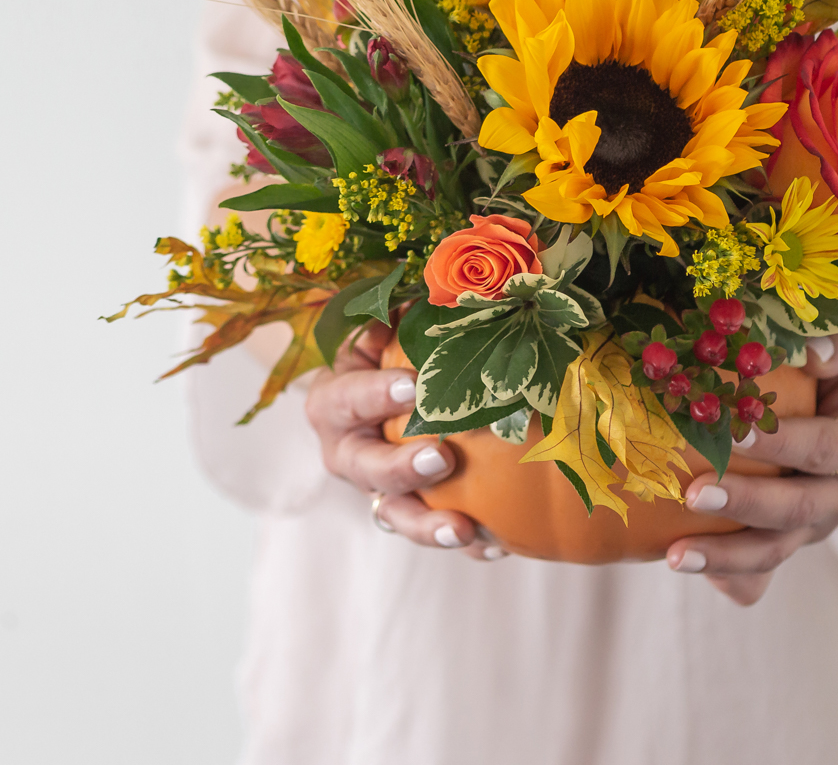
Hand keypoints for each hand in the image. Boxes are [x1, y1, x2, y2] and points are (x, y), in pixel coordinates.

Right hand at [304, 321, 505, 560]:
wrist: (391, 391)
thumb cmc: (393, 347)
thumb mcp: (388, 322)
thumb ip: (401, 309)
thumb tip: (428, 296)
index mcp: (335, 400)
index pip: (345, 398)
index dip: (373, 394)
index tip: (411, 386)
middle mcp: (347, 450)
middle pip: (363, 468)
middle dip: (399, 467)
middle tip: (440, 458)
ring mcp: (377, 488)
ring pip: (394, 514)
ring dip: (427, 526)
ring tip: (465, 531)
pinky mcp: (410, 511)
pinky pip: (435, 530)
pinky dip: (467, 542)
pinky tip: (498, 544)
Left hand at [664, 334, 837, 605]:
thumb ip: (833, 347)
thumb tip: (807, 350)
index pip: (825, 449)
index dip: (783, 443)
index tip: (734, 432)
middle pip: (797, 509)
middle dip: (744, 504)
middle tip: (692, 494)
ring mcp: (815, 524)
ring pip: (774, 550)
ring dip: (724, 556)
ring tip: (674, 555)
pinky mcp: (789, 540)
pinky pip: (760, 573)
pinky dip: (727, 576)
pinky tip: (687, 564)